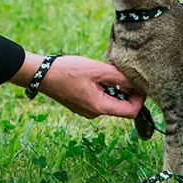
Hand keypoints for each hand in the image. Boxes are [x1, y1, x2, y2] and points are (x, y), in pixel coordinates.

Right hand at [12, 53, 145, 118]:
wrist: (42, 74)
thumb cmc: (68, 71)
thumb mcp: (98, 69)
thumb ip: (119, 77)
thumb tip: (136, 83)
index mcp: (100, 107)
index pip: (132, 111)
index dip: (140, 98)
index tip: (139, 83)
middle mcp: (95, 113)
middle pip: (122, 106)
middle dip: (126, 90)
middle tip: (120, 73)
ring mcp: (87, 110)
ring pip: (110, 101)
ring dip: (113, 88)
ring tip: (103, 72)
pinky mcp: (81, 105)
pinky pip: (99, 99)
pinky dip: (103, 89)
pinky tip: (93, 76)